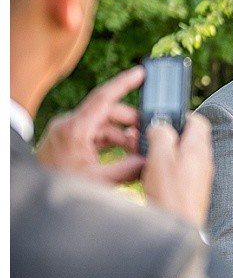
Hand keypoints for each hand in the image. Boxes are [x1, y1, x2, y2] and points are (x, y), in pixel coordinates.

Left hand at [36, 66, 144, 183]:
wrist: (37, 204)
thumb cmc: (62, 186)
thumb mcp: (100, 180)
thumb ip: (129, 168)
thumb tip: (150, 159)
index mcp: (75, 129)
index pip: (103, 98)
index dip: (124, 83)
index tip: (141, 72)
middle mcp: (69, 124)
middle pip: (107, 112)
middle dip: (131, 122)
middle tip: (150, 134)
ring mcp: (67, 131)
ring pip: (103, 124)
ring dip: (123, 135)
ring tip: (139, 149)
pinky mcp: (68, 140)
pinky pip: (95, 133)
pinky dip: (112, 141)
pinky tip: (126, 152)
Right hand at [140, 112, 212, 228]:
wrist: (178, 228)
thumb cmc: (170, 194)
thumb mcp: (160, 158)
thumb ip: (162, 135)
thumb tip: (161, 126)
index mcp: (198, 148)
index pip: (198, 121)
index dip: (181, 117)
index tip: (163, 120)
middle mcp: (203, 161)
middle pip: (189, 138)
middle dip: (169, 135)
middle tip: (150, 139)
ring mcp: (200, 176)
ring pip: (183, 155)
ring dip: (167, 153)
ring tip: (149, 158)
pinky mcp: (192, 190)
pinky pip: (181, 171)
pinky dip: (168, 168)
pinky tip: (154, 176)